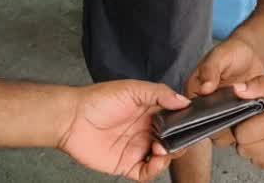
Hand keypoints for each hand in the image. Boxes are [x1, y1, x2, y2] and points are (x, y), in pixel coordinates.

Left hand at [58, 80, 190, 180]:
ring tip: (162, 148)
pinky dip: (156, 170)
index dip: (185, 122)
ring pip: (163, 158)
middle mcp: (146, 131)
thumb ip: (159, 94)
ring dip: (169, 155)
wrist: (72, 118)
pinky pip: (147, 173)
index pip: (175, 120)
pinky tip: (155, 160)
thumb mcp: (132, 89)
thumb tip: (183, 101)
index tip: (191, 122)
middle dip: (180, 141)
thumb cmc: (98, 100)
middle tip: (178, 138)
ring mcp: (137, 149)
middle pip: (173, 141)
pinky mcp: (127, 164)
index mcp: (150, 112)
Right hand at [184, 36, 263, 146]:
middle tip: (231, 118)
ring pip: (220, 131)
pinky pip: (236, 128)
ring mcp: (220, 112)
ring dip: (230, 128)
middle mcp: (204, 105)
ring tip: (242, 117)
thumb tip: (204, 88)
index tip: (212, 118)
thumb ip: (211, 70)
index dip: (197, 118)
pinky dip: (242, 127)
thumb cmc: (232, 52)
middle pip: (204, 125)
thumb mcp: (220, 56)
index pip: (189, 111)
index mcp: (194, 90)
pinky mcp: (235, 116)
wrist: (252, 55)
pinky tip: (250, 120)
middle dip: (216, 126)